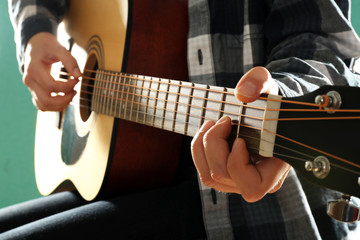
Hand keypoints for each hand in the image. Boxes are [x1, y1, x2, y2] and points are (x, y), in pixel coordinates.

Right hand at [23, 32, 80, 110]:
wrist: (36, 45)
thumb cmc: (47, 46)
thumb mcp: (59, 48)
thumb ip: (70, 61)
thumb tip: (79, 75)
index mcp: (33, 69)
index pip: (51, 86)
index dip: (67, 86)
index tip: (77, 80)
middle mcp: (30, 80)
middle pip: (46, 100)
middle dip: (64, 99)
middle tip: (75, 91)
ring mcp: (31, 87)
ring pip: (44, 106)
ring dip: (60, 105)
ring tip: (71, 94)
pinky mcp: (34, 91)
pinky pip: (43, 105)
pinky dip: (55, 106)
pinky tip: (64, 97)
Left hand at [191, 67, 290, 201]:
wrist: (268, 110)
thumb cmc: (270, 102)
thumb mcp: (268, 85)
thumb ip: (259, 82)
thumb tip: (242, 93)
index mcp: (276, 168)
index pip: (252, 185)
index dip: (237, 163)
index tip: (240, 137)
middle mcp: (258, 181)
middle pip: (222, 176)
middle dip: (213, 145)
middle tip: (222, 121)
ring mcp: (241, 181)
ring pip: (210, 177)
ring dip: (202, 148)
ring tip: (211, 124)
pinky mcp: (228, 175)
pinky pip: (205, 172)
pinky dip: (199, 150)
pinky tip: (207, 131)